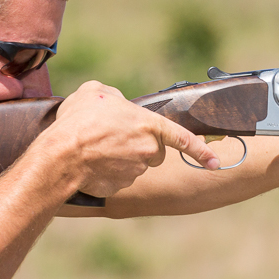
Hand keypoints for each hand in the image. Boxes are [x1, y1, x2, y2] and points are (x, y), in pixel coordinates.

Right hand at [49, 81, 218, 197]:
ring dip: (119, 158)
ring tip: (93, 146)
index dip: (201, 151)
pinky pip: (117, 179)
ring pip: (134, 166)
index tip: (216, 163)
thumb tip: (116, 103)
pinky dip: (106, 173)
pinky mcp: (119, 187)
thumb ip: (115, 96)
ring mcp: (134, 172)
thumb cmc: (79, 120)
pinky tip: (89, 162)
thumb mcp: (96, 91)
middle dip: (140, 146)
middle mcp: (148, 151)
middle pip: (153, 151)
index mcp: (149, 125)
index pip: (183, 138)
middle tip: (113, 136)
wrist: (61, 154)